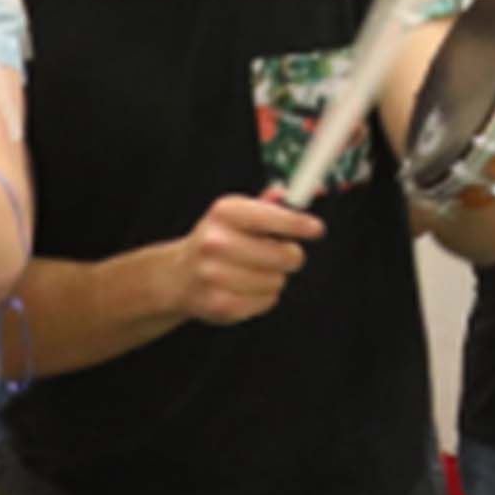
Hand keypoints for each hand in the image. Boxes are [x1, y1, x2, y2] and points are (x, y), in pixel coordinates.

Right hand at [174, 192, 320, 329]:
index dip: (299, 224)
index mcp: (224, 212)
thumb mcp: (237, 213)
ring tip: (253, 272)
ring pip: (278, 280)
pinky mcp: (220, 304)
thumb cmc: (217, 240)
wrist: (178, 275)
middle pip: (284, 255)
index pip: (272, 217)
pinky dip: (264, 297)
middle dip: (290, 256)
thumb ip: (271, 203)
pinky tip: (246, 288)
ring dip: (274, 278)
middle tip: (279, 255)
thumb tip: (303, 190)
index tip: (316, 229)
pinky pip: (268, 301)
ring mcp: (215, 275)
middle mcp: (216, 242)